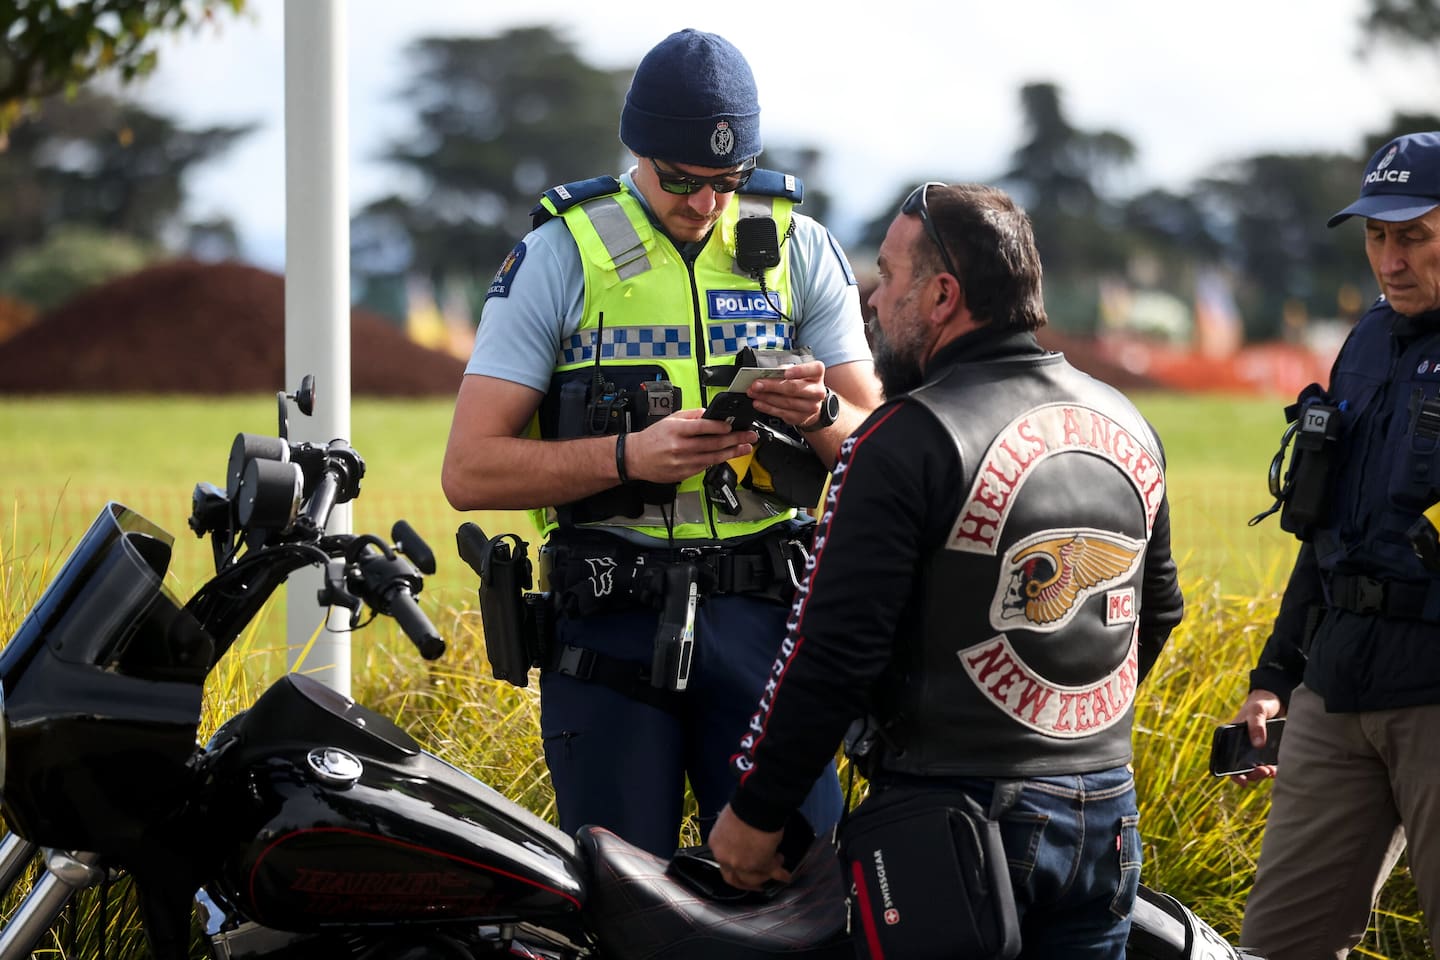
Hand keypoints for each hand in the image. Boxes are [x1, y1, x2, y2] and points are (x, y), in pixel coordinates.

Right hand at [625, 409, 756, 483]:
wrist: (636, 458)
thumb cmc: (653, 438)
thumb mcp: (670, 420)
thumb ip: (691, 416)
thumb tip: (710, 413)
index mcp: (676, 431)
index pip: (701, 427)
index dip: (719, 427)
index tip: (732, 425)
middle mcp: (680, 447)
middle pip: (712, 444)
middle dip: (734, 440)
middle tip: (749, 437)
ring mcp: (682, 463)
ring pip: (712, 458)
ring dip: (731, 452)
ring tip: (745, 448)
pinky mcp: (683, 474)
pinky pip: (704, 467)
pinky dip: (717, 461)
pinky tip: (727, 456)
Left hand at [708, 805, 790, 891]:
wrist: (757, 805)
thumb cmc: (745, 806)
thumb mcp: (730, 821)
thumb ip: (733, 837)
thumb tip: (743, 838)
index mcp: (716, 844)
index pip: (723, 862)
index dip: (736, 866)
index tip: (745, 866)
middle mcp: (725, 858)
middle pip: (735, 879)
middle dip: (747, 883)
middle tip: (757, 884)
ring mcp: (742, 864)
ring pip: (754, 879)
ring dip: (766, 875)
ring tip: (777, 866)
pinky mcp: (761, 865)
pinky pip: (772, 873)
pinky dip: (780, 875)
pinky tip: (785, 875)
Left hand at [748, 360, 827, 427]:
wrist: (810, 403)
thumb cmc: (801, 383)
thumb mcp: (797, 371)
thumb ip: (785, 370)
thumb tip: (768, 374)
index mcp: (817, 373)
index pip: (813, 369)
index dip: (799, 371)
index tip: (785, 373)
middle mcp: (817, 391)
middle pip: (794, 388)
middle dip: (772, 386)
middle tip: (757, 384)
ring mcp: (811, 406)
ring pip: (786, 402)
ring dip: (766, 397)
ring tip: (754, 393)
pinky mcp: (801, 417)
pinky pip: (782, 413)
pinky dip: (767, 408)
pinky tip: (759, 403)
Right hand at [1228, 689, 1283, 785]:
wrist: (1276, 700)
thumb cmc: (1261, 703)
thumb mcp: (1257, 711)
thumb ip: (1256, 726)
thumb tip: (1258, 745)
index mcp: (1233, 738)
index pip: (1227, 760)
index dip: (1233, 774)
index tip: (1243, 781)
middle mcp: (1242, 746)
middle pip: (1242, 768)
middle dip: (1253, 774)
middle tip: (1263, 771)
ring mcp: (1254, 748)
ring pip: (1255, 768)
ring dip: (1262, 773)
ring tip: (1271, 771)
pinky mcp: (1267, 750)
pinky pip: (1268, 764)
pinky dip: (1272, 769)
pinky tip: (1276, 769)